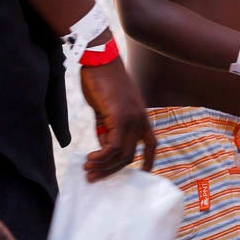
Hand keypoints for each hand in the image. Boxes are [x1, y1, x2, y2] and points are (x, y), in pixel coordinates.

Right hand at [80, 60, 155, 181]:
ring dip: (103, 166)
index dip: (149, 162)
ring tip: (88, 169)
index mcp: (142, 118)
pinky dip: (102, 156)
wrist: (100, 62)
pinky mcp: (121, 117)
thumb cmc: (102, 84)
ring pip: (122, 154)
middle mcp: (141, 120)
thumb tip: (105, 150)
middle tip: (94, 177)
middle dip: (112, 170)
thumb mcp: (107, 112)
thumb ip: (108, 130)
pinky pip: (114, 146)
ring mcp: (133, 119)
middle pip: (131, 156)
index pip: (151, 145)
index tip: (142, 174)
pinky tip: (91, 158)